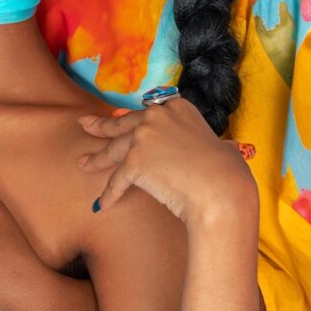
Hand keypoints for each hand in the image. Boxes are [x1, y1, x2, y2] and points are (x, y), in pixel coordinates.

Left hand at [78, 101, 257, 224]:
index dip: (132, 121)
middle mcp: (156, 116)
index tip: (117, 119)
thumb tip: (226, 149)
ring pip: (115, 150)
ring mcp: (143, 136)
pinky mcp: (134, 161)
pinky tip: (101, 203)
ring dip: (97, 159)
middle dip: (102, 126)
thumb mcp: (219, 145)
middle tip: (85, 125)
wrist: (221, 188)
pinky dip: (109, 193)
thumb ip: (210, 143)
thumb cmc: (227, 173)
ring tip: (83, 164)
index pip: (148, 115)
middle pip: (124, 125)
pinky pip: (117, 180)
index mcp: (177, 107)